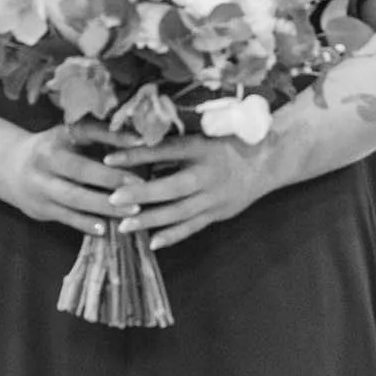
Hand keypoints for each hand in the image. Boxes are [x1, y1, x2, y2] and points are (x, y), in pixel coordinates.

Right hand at [0, 122, 142, 236]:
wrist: (9, 168)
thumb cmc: (53, 149)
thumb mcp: (69, 136)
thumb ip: (98, 137)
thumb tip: (140, 140)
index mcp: (57, 136)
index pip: (88, 132)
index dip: (114, 137)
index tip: (141, 141)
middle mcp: (45, 159)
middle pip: (80, 169)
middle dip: (111, 178)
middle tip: (140, 186)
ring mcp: (40, 185)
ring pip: (74, 197)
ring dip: (104, 205)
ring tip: (131, 211)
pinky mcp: (40, 208)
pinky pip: (66, 217)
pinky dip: (86, 223)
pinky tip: (106, 228)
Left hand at [100, 132, 280, 249]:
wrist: (267, 162)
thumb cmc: (228, 142)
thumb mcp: (204, 133)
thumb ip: (174, 140)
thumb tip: (135, 138)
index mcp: (202, 148)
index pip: (165, 150)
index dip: (137, 154)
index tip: (108, 158)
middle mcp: (208, 174)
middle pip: (171, 187)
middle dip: (140, 194)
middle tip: (112, 199)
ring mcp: (214, 197)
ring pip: (178, 212)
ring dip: (149, 221)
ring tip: (123, 226)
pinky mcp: (218, 213)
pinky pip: (192, 227)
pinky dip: (172, 236)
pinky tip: (151, 243)